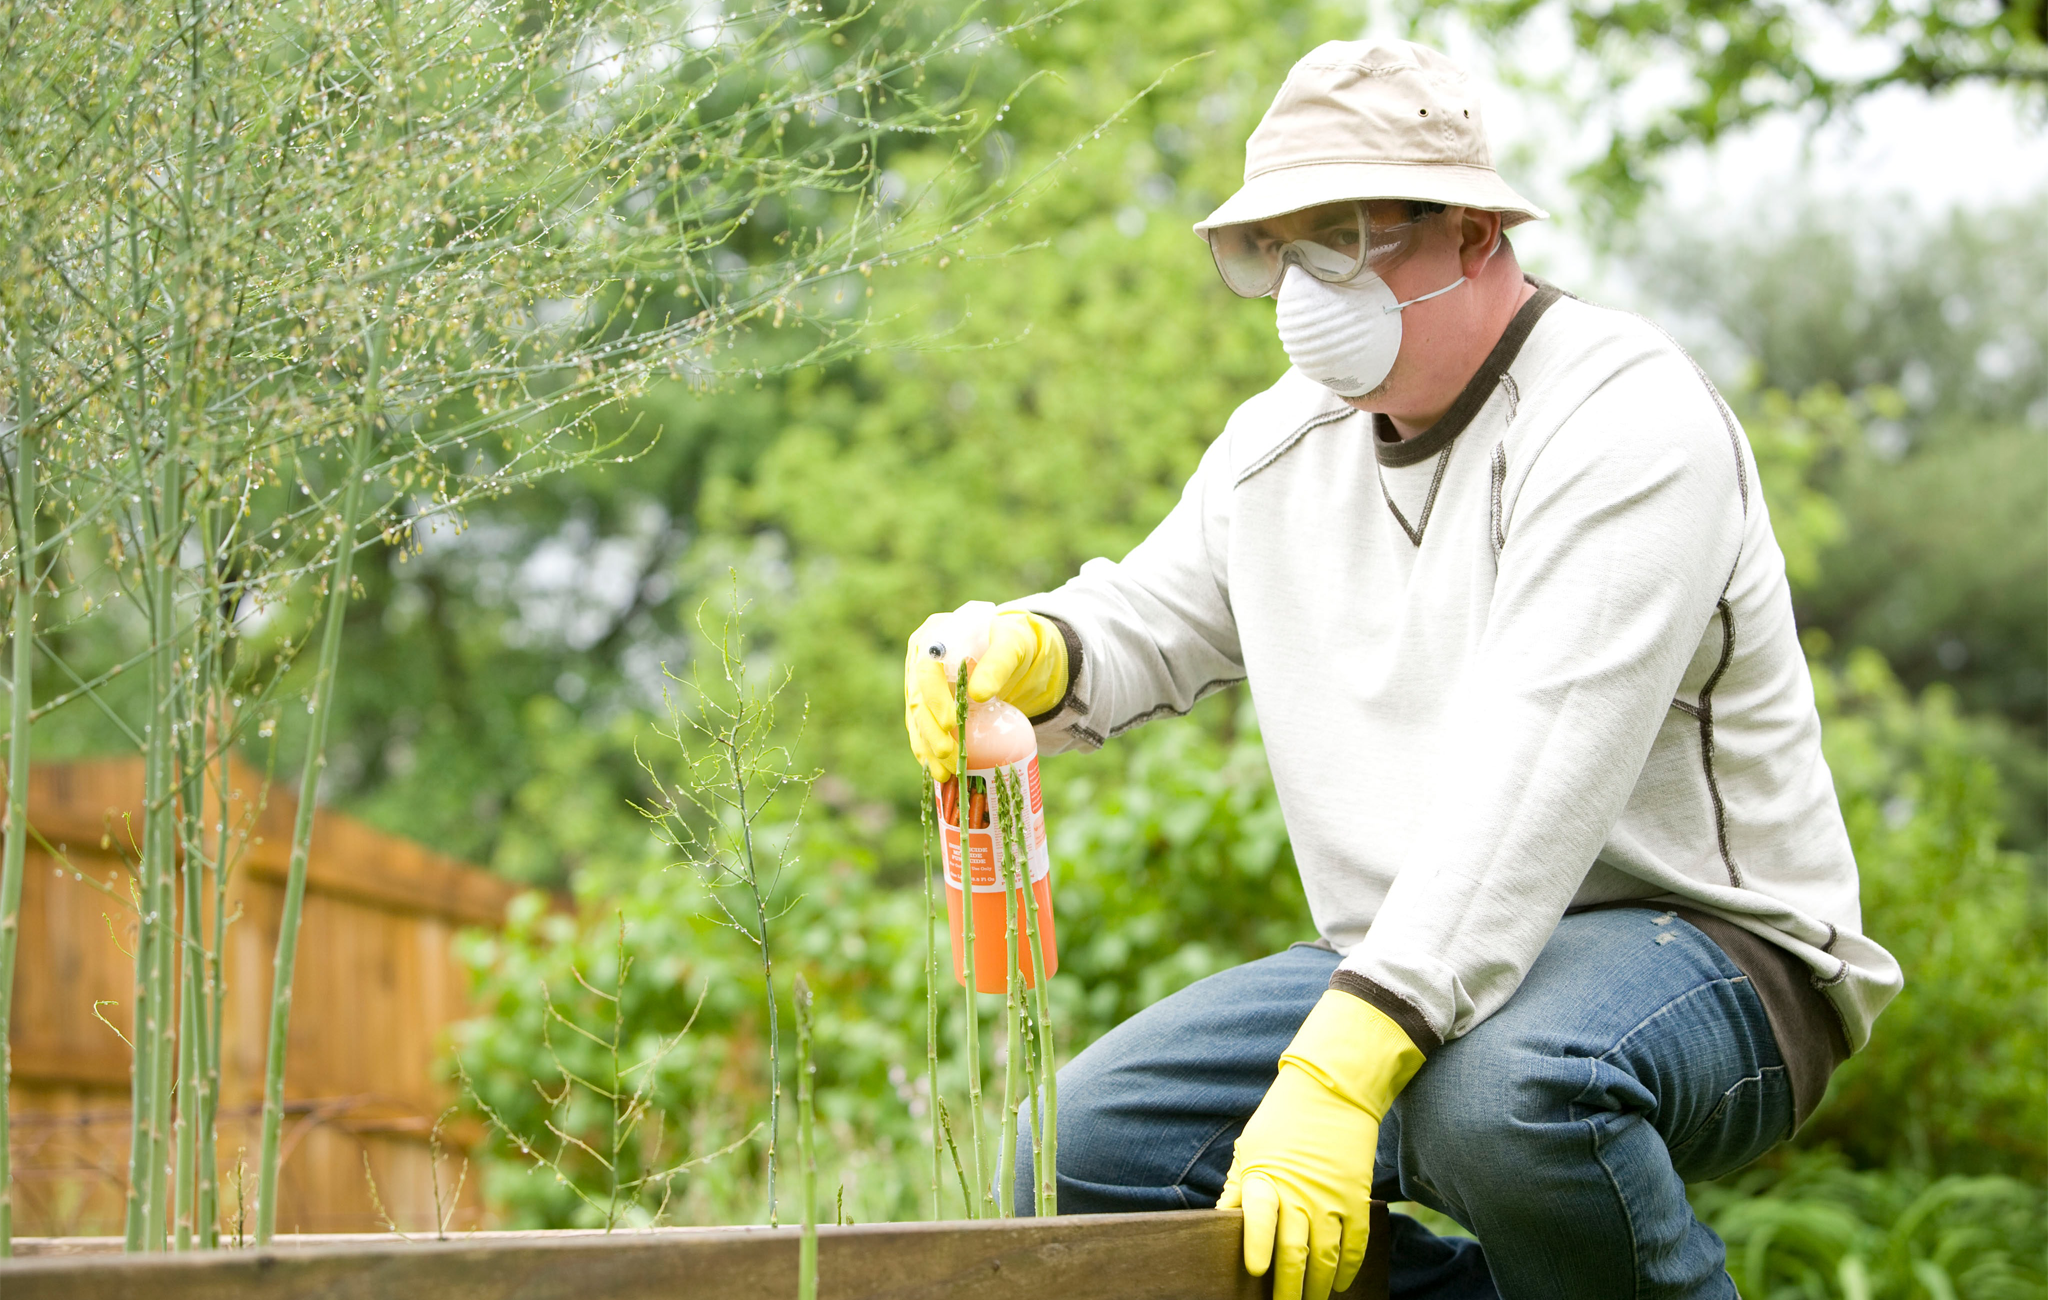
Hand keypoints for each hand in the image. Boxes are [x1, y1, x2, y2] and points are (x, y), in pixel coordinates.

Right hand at [903, 610, 1067, 780]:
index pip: (925, 670)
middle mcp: (920, 658)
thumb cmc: (1012, 643)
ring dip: (928, 748)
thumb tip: (978, 694)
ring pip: (916, 719)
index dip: (934, 698)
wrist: (1012, 653)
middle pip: (916, 698)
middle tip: (949, 754)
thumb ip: (998, 663)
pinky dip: (928, 752)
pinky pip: (921, 730)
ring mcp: (920, 682)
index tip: (952, 722)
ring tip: (944, 773)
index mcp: (934, 635)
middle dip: (931, 731)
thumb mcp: (1012, 645)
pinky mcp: (926, 703)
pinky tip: (938, 771)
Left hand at [1218, 991, 1424, 1299]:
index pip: (1258, 1215)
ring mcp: (1331, 1196)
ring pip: (1326, 1256)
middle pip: (1294, 1251)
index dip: (1256, 1245)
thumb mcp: (1249, 1148)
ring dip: (1318, 1286)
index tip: (1255, 1272)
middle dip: (1288, 1289)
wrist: (1333, 1088)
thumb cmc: (1282, 1121)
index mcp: (1266, 1176)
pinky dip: (1348, 1269)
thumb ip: (1237, 1189)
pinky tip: (1338, 1284)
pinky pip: (1355, 1243)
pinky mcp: (1356, 1197)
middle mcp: (1299, 1191)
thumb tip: (1218, 1223)